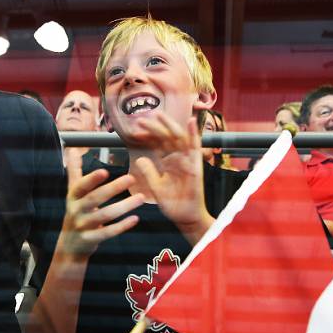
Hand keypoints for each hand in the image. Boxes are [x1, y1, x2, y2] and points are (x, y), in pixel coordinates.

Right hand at [57, 149, 143, 259]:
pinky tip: (135, 218)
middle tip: (132, 178)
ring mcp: (83, 226)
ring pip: (104, 216)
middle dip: (113, 188)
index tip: (105, 170)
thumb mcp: (73, 193)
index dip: (91, 179)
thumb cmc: (76, 212)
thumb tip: (72, 150)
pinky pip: (108, 232)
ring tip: (140, 198)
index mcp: (73, 197)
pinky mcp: (91, 239)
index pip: (81, 186)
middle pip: (95, 199)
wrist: (69, 244)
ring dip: (123, 206)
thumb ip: (75, 172)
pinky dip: (121, 226)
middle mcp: (76, 210)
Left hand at [132, 114, 212, 243]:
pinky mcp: (196, 166)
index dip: (148, 135)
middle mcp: (178, 159)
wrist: (187, 217)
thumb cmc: (174, 204)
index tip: (136, 129)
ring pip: (179, 138)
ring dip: (170, 125)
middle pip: (166, 137)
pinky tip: (191, 121)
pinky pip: (196, 147)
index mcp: (168, 162)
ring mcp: (187, 161)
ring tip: (158, 115)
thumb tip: (140, 158)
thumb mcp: (157, 188)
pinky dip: (195, 133)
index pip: (158, 144)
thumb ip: (150, 173)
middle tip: (141, 118)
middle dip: (155, 127)